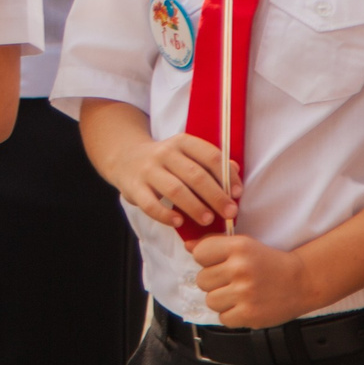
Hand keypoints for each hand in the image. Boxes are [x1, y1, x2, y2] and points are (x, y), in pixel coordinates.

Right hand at [94, 130, 240, 230]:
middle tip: (230, 213)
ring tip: (208, 220)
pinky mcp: (134, 188)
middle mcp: (165, 153)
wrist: (125, 158)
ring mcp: (148, 170)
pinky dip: (165, 215)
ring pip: (175, 189)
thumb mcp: (187, 154)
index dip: (227, 175)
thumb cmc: (166, 161)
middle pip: (195, 175)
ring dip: (195, 207)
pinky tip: (178, 222)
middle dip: (216, 196)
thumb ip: (210, 162)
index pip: (210, 156)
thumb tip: (235, 170)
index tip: (238, 193)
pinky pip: (150, 204)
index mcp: (182, 143)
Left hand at [190, 233, 316, 328]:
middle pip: (202, 280)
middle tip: (233, 280)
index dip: (207, 260)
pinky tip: (245, 305)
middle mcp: (240, 268)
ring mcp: (245, 293)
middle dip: (214, 282)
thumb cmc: (268, 262)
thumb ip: (214, 244)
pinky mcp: (250, 314)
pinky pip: (223, 318)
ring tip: (240, 294)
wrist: (301, 281)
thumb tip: (187, 246)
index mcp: (238, 247)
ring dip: (222, 300)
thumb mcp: (244, 245)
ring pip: (210, 300)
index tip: (221, 263)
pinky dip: (232, 314)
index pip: (200, 254)